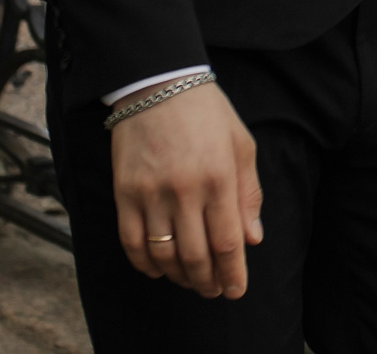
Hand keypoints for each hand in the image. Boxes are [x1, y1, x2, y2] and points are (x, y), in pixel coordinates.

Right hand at [110, 83, 263, 298]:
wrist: (158, 83)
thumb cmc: (207, 112)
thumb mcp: (241, 145)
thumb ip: (248, 194)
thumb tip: (252, 239)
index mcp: (219, 177)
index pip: (227, 241)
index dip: (233, 273)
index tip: (236, 291)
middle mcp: (185, 190)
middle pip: (195, 255)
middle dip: (207, 282)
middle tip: (214, 292)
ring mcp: (151, 193)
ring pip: (163, 254)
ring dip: (178, 276)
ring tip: (190, 282)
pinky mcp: (125, 192)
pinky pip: (131, 241)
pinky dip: (144, 263)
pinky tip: (158, 269)